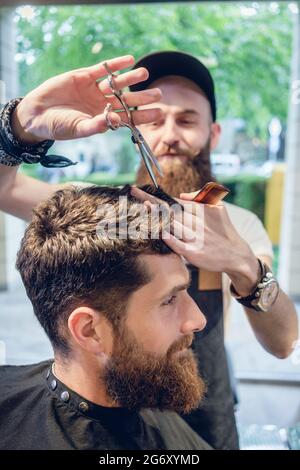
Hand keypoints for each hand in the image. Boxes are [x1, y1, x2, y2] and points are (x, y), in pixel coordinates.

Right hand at [12, 55, 161, 143]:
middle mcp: (102, 104)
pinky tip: (129, 60)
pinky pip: (103, 70)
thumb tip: (114, 122)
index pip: (129, 118)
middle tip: (158, 94)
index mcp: (104, 119)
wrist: (37, 113)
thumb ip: (96, 126)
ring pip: (117, 84)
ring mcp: (94, 90)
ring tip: (145, 73)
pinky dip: (115, 65)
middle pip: (127, 100)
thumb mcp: (78, 129)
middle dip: (142, 97)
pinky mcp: (85, 76)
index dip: (144, 116)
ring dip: (131, 79)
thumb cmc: (59, 126)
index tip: (158, 113)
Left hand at [131, 187, 260, 295]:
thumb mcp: (218, 208)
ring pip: (171, 225)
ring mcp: (194, 238)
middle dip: (150, 201)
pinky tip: (158, 232)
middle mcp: (195, 222)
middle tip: (134, 193)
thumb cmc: (223, 230)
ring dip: (156, 217)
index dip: (155, 196)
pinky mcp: (194, 253)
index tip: (139, 190)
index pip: (173, 201)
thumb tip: (181, 194)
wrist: (236, 254)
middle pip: (169, 210)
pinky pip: (178, 244)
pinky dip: (168, 238)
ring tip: (141, 208)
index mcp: (198, 211)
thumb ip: (201, 197)